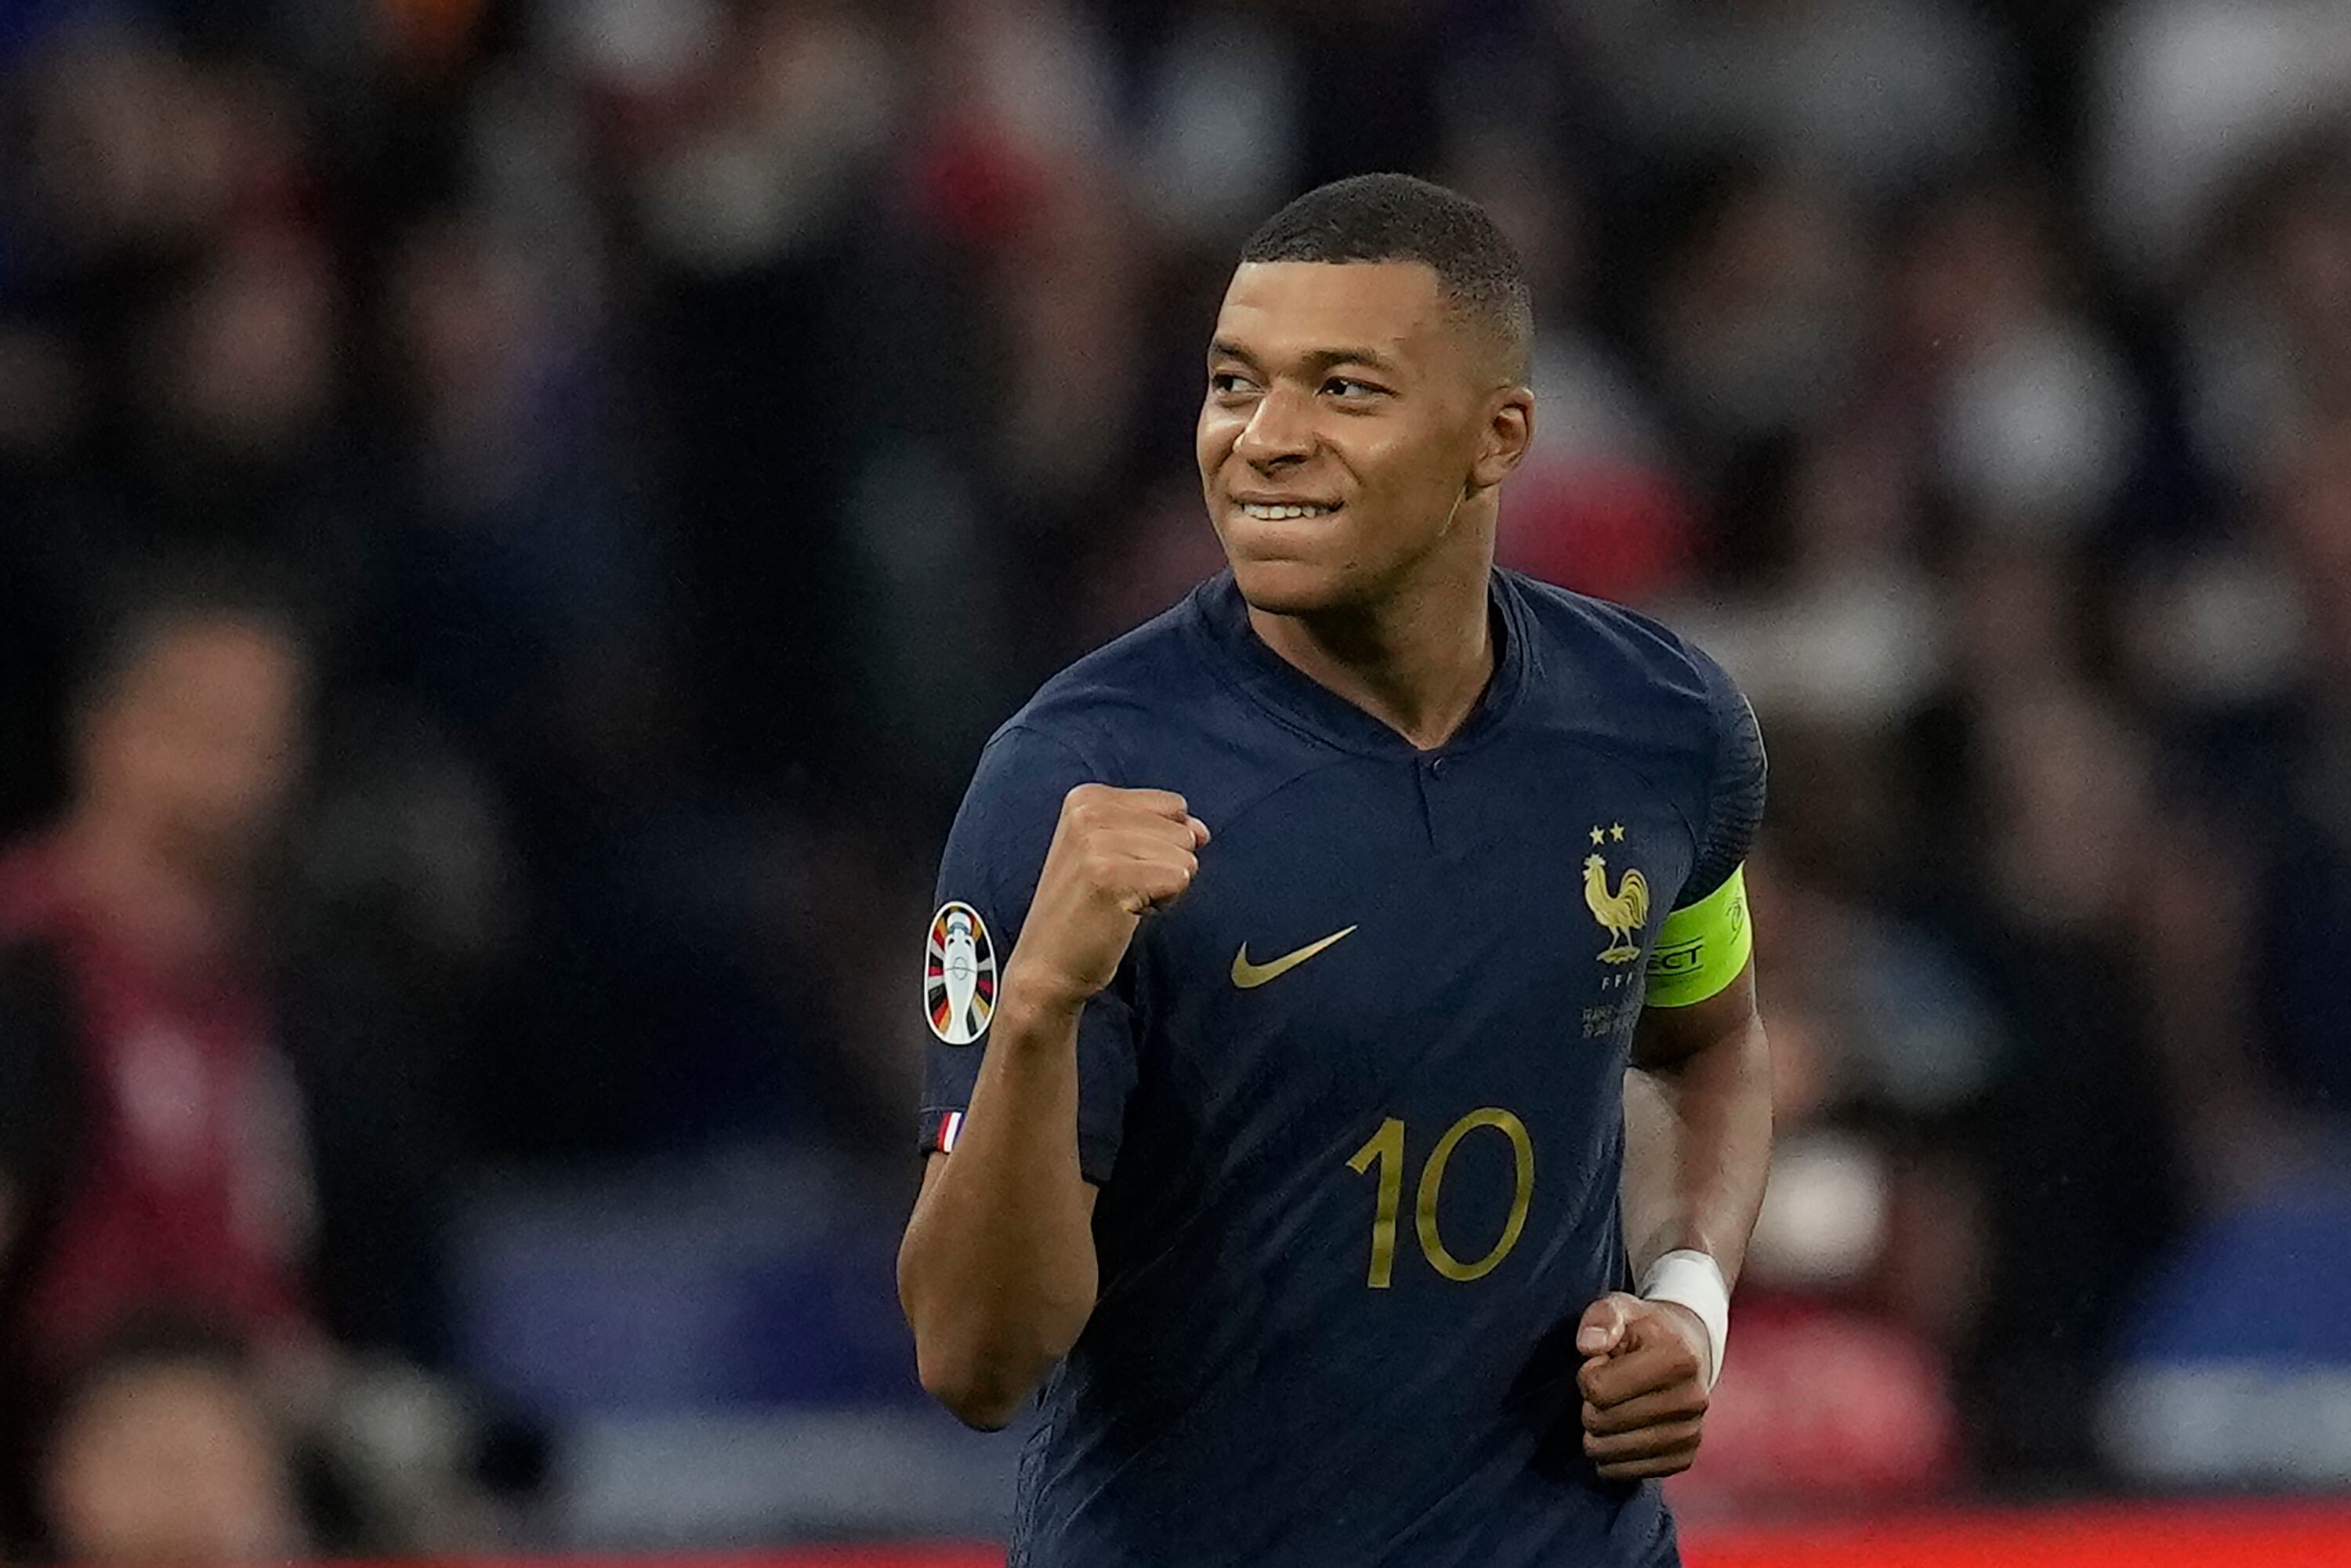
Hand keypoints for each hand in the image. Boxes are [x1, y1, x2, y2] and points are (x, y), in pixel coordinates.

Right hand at [1005, 785, 1210, 1010]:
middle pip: (1182, 831)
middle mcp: (1089, 811)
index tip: (1122, 866)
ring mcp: (1097, 842)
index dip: (1160, 843)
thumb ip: (1160, 830)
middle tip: (1120, 888)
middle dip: (1163, 866)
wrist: (1047, 964)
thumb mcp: (1114, 852)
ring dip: (1163, 887)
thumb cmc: (1083, 911)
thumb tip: (1201, 830)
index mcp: (1087, 797)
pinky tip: (1126, 913)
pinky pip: (1178, 879)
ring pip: (1184, 856)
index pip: (1173, 805)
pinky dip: (1162, 903)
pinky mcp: (1110, 875)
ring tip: (1121, 900)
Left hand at [1575, 1292, 1710, 1481]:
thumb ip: (1602, 1317)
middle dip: (1589, 1405)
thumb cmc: (1645, 1329)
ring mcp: (1692, 1432)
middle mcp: (1692, 1399)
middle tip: (1607, 1386)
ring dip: (1596, 1434)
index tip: (1602, 1362)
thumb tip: (1589, 1346)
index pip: (1597, 1389)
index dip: (1587, 1374)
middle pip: (1602, 1423)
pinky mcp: (1685, 1457)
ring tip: (1612, 1407)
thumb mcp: (1621, 1307)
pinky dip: (1612, 1457)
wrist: (1689, 1351)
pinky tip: (1619, 1432)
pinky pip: (1627, 1474)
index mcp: (1676, 1358)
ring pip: (1610, 1453)